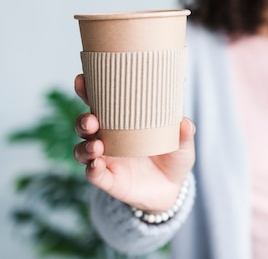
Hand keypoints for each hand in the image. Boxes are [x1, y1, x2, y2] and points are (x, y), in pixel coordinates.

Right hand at [73, 74, 195, 212]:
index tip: (82, 80)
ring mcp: (107, 159)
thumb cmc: (173, 155)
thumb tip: (185, 122)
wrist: (171, 188)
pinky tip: (96, 165)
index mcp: (122, 122)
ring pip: (83, 150)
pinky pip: (94, 174)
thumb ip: (184, 133)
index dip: (87, 91)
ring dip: (85, 146)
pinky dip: (92, 169)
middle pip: (86, 125)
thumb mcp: (182, 143)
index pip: (100, 103)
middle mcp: (109, 138)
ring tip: (96, 146)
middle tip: (91, 120)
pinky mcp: (109, 180)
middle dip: (83, 120)